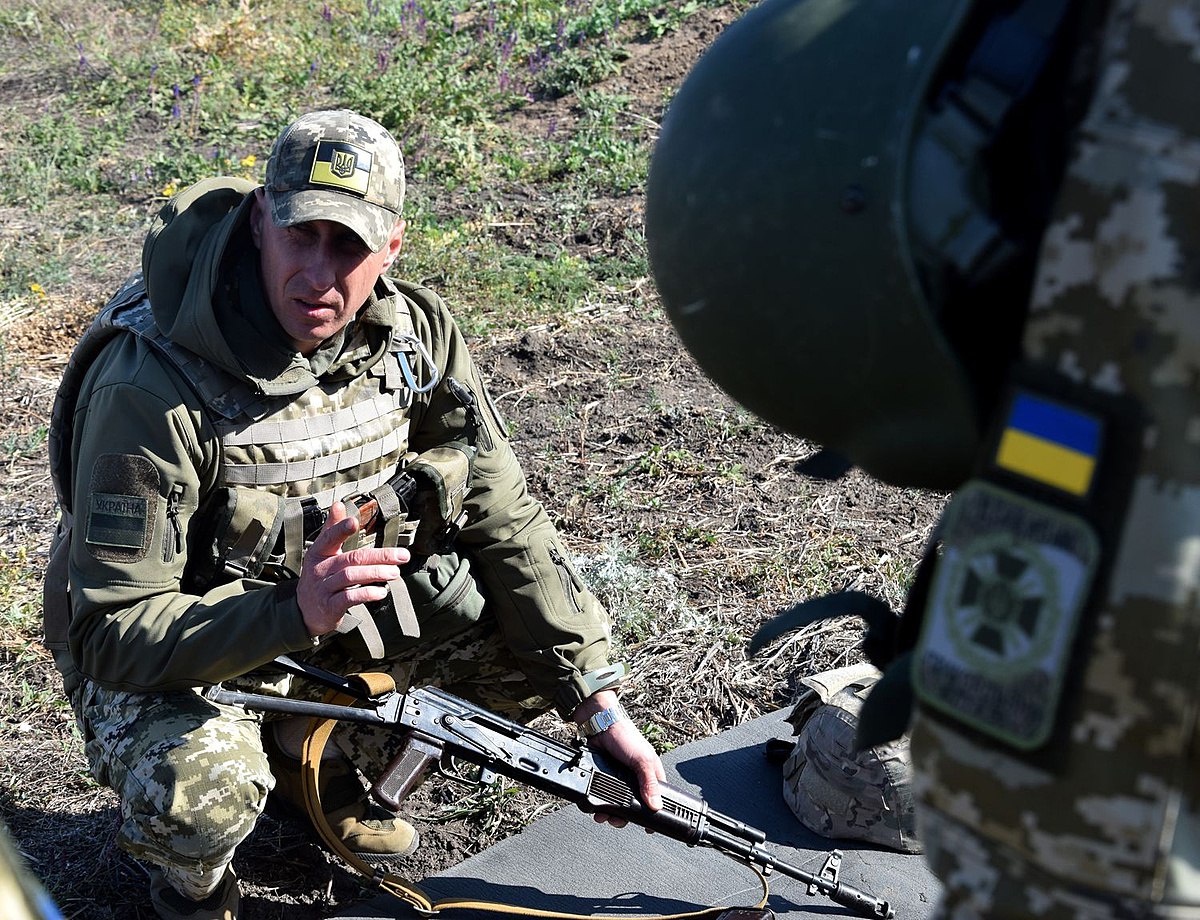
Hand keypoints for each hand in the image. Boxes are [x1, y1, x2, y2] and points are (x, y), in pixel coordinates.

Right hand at [296, 500, 409, 635]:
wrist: (306, 610)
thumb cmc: (320, 576)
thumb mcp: (322, 552)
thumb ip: (332, 529)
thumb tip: (338, 504)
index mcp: (319, 553)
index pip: (329, 538)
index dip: (341, 529)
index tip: (354, 521)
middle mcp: (320, 569)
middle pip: (351, 558)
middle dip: (379, 556)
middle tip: (402, 556)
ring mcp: (324, 589)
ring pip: (351, 576)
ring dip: (376, 573)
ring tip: (395, 572)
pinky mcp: (330, 607)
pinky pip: (349, 598)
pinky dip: (366, 594)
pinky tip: (381, 592)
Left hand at [573, 689, 664, 827]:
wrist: (599, 726)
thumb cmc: (626, 737)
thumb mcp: (642, 760)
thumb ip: (649, 783)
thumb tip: (655, 805)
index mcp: (650, 775)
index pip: (656, 799)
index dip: (652, 813)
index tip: (648, 828)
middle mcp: (635, 780)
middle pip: (634, 806)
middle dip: (625, 817)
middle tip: (618, 820)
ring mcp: (619, 780)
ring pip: (617, 804)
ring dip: (610, 813)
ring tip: (604, 816)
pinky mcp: (604, 779)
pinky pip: (602, 797)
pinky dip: (598, 804)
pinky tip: (595, 808)